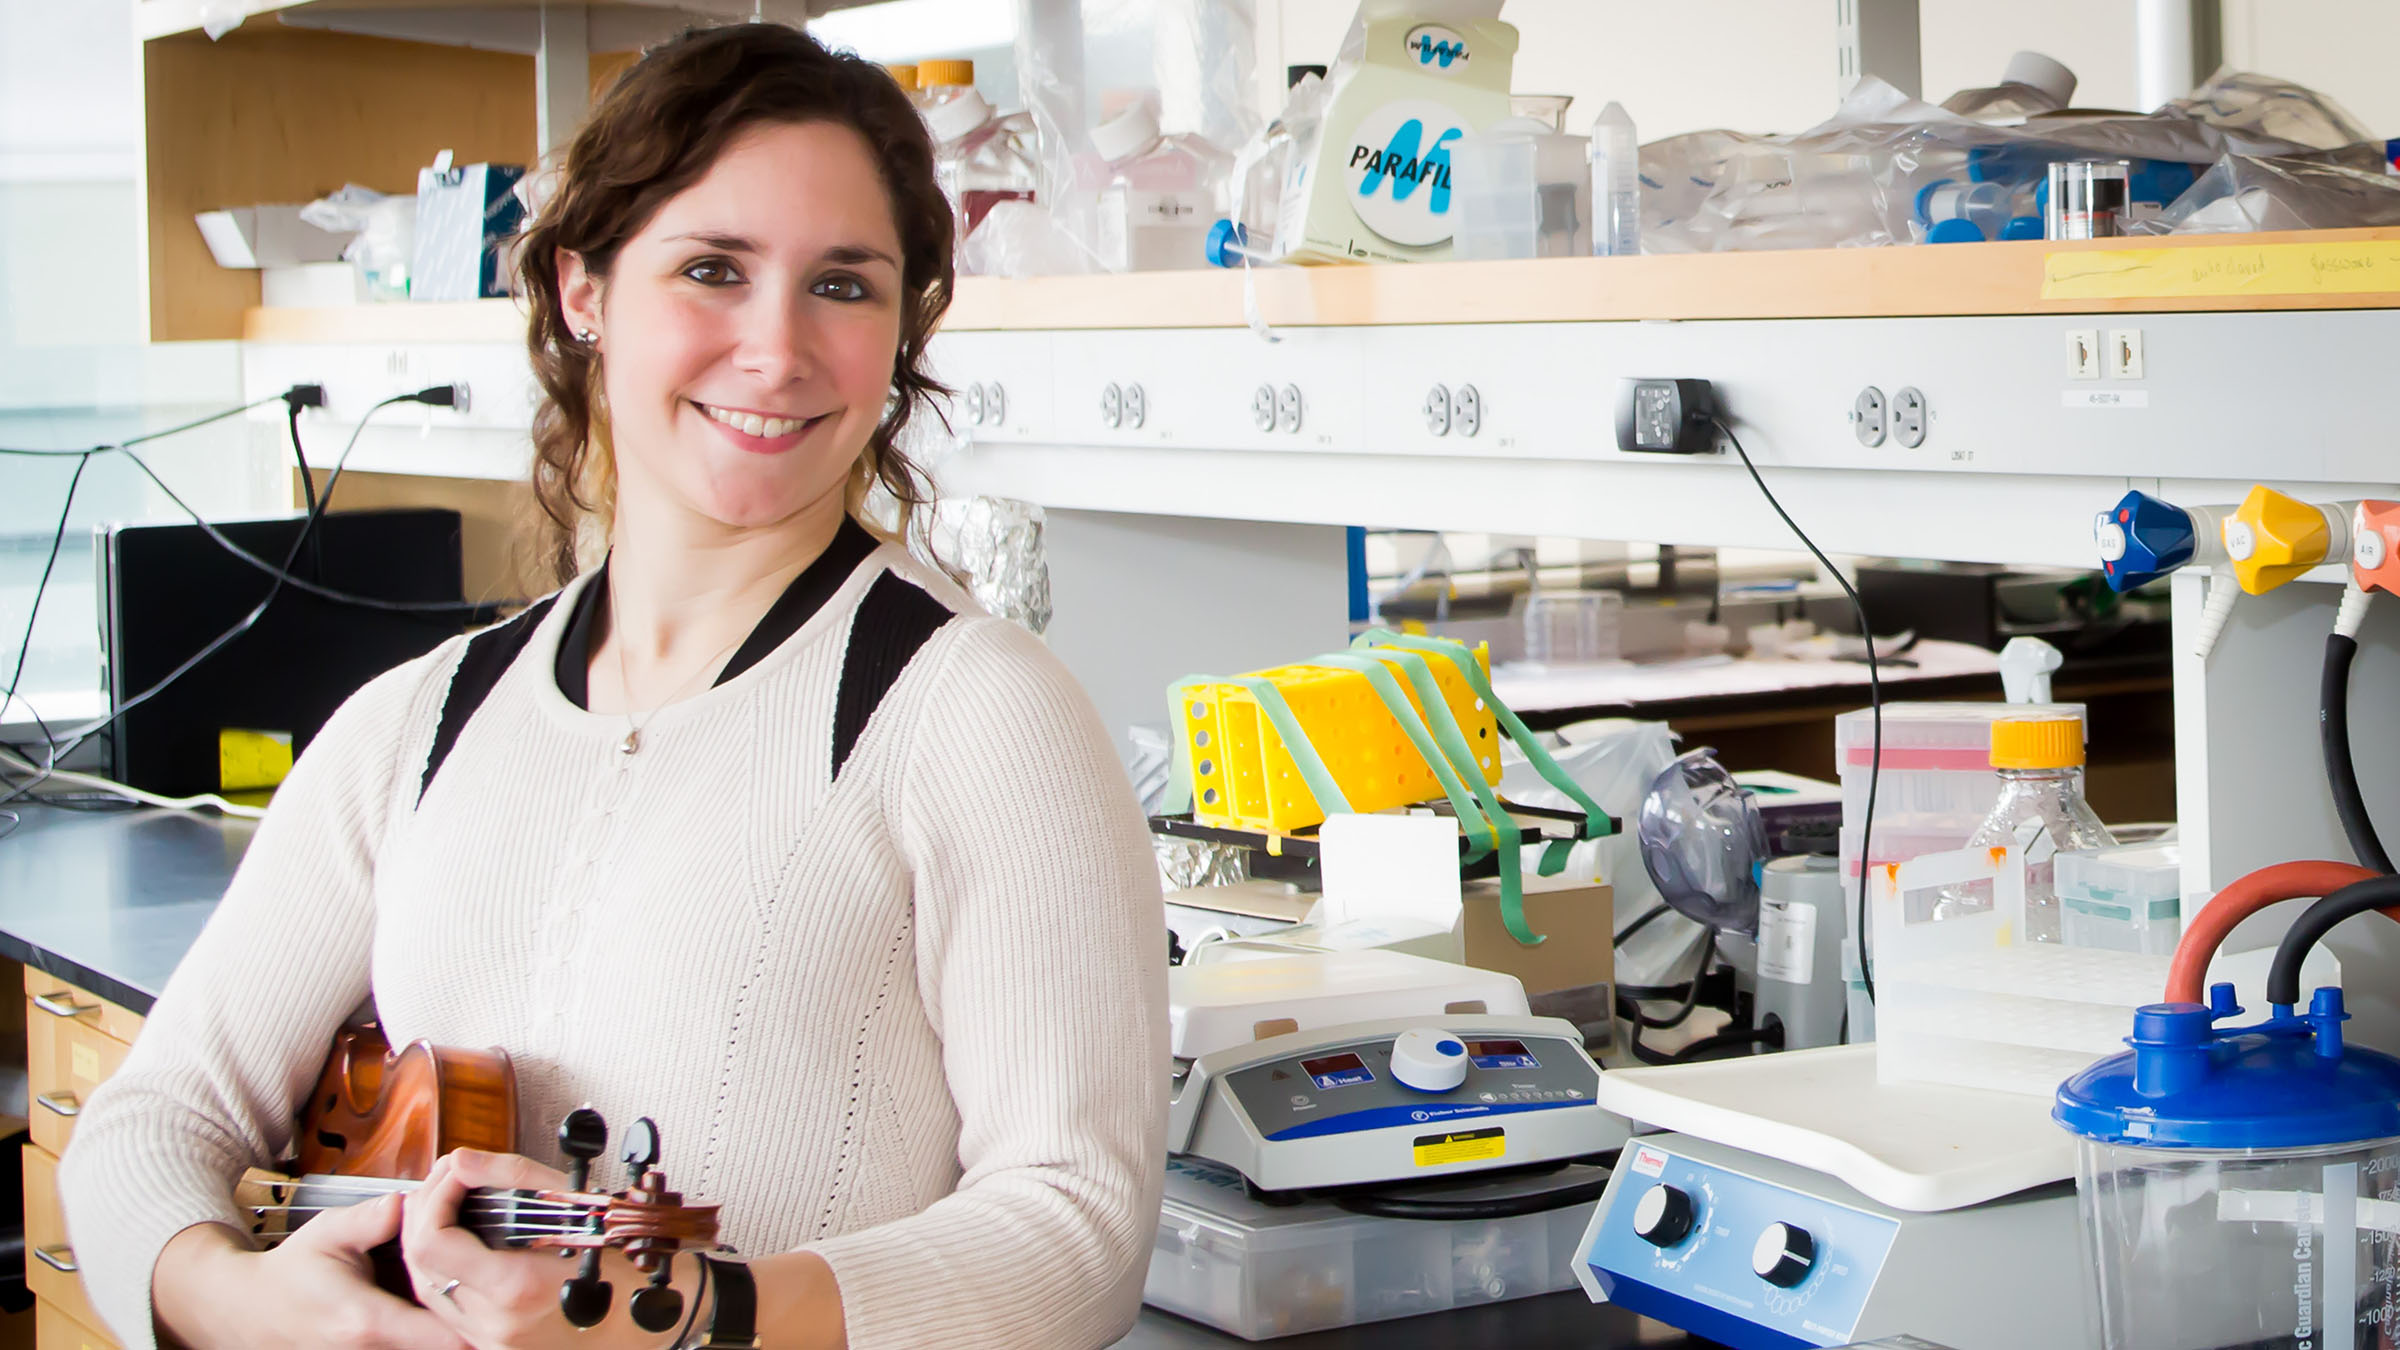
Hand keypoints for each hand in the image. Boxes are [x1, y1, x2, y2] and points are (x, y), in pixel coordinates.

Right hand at [153, 1202, 468, 1349]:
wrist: (251, 1311)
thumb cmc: (292, 1272)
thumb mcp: (330, 1232)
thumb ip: (375, 1217)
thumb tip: (414, 1201)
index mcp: (366, 1319)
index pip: (441, 1335)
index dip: (476, 1318)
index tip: (497, 1294)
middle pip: (444, 1344)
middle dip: (471, 1319)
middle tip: (490, 1288)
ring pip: (430, 1346)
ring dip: (453, 1325)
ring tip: (471, 1294)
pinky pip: (414, 1346)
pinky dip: (432, 1331)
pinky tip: (443, 1305)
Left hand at [400, 1149, 678, 1349]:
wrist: (658, 1318)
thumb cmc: (630, 1267)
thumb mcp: (578, 1210)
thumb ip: (513, 1179)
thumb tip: (463, 1161)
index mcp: (517, 1289)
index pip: (432, 1243)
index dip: (433, 1198)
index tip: (453, 1172)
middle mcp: (496, 1324)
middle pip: (419, 1266)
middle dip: (425, 1211)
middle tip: (448, 1180)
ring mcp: (491, 1343)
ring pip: (427, 1290)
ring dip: (429, 1242)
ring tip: (452, 1206)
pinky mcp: (492, 1348)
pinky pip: (449, 1309)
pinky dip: (447, 1270)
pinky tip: (464, 1246)